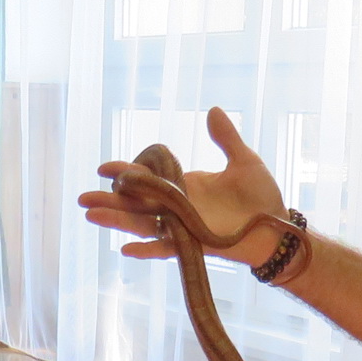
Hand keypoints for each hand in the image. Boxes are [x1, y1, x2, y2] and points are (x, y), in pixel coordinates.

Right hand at [78, 107, 288, 268]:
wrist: (279, 229)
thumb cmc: (263, 199)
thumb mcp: (245, 161)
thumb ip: (226, 138)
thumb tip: (213, 110)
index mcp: (185, 186)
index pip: (148, 179)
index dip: (125, 173)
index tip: (104, 167)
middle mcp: (178, 208)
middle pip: (137, 204)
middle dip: (109, 200)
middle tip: (82, 198)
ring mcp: (184, 227)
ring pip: (143, 225)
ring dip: (117, 221)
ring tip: (91, 215)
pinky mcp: (195, 245)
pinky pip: (166, 249)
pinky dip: (147, 250)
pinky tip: (124, 250)